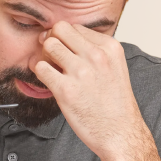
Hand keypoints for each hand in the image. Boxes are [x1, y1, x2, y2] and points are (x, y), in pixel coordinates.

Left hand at [33, 21, 149, 160]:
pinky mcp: (65, 89)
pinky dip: (40, 74)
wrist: (120, 133)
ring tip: (53, 70)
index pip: (76, 27)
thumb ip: (96, 51)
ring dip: (45, 56)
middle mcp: (96, 56)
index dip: (66, 38)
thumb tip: (68, 39)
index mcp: (110, 47)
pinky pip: (40, 68)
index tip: (67, 52)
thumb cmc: (116, 104)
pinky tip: (50, 83)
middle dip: (53, 40)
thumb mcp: (115, 67)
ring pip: (48, 45)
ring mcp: (81, 72)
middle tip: (53, 56)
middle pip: (60, 29)